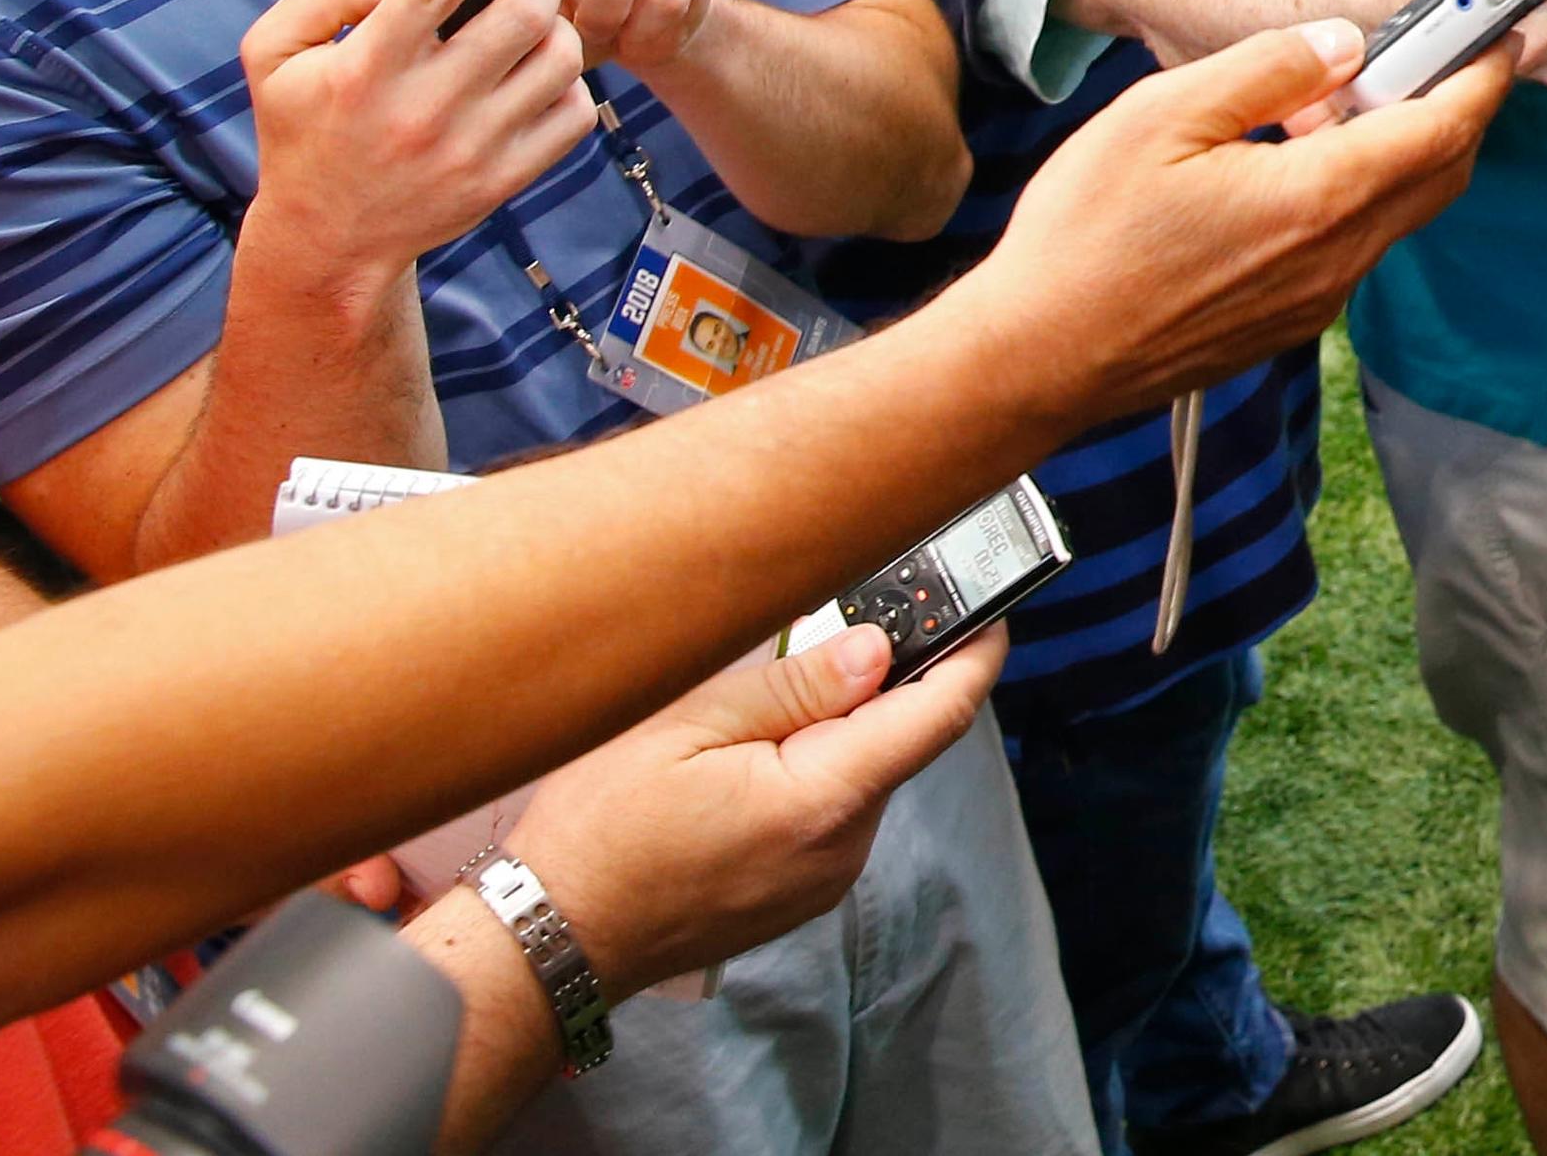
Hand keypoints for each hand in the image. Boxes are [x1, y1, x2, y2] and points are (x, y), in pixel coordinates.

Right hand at [241, 0, 594, 289]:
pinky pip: (573, 116)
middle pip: (522, 16)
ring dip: (558, 28)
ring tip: (532, 27)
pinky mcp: (503, 180)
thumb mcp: (272, 57)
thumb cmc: (305, 134)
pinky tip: (538, 78)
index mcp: (366, 68)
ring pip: (559, 61)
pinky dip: (569, 86)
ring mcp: (470, 148)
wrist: (328, 239)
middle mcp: (423, 107)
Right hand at [506, 621, 1001, 996]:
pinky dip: (814, 771)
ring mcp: (825, 879)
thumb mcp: (687, 726)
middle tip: (837, 625)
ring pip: (863, 774)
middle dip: (880, 683)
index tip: (991, 608)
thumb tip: (879, 649)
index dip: (975, 655)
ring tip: (756, 707)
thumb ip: (794, 687)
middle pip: (899, 740)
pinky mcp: (801, 892)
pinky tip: (749, 758)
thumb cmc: (602, 830)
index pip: (937, 716)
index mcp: (824, 799)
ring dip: (837, 729)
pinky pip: (833, 811)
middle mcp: (842, 849)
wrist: (555, 937)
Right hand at [969, 19, 1508, 415]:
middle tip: (1434, 55)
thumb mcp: (1164, 115)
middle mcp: (1337, 260)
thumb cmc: (1084, 237)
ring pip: (1397, 213)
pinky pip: (1352, 248)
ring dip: (1396, 152)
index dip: (1481, 77)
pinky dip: (1355, 195)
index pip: (1443, 130)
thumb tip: (1345, 44)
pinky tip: (1292, 164)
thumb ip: (1269, 70)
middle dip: (1455, 110)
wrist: (1036, 359)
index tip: (1499, 35)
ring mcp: (1317, 301)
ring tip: (1335, 101)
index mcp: (1318, 200)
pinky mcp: (1289, 322)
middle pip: (1439, 175)